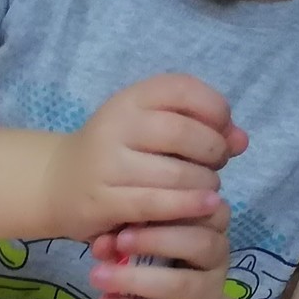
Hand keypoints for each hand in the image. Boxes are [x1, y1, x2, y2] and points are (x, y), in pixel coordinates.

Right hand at [43, 74, 244, 238]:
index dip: (216, 110)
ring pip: (175, 174)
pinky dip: (186, 207)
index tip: (222, 131)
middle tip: (215, 166)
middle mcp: (115, 126)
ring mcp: (106, 165)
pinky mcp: (102, 201)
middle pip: (184, 133)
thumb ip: (198, 127)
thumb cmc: (116, 153)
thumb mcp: (151, 127)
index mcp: (130, 99)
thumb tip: (241, 140)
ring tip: (207, 190)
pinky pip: (156, 204)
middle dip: (213, 152)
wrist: (56, 184)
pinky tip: (203, 206)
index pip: (185, 90)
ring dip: (204, 184)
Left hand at [89, 207, 233, 298]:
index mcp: (210, 230)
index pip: (209, 210)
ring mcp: (208, 296)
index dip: (181, 204)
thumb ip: (126, 238)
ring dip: (135, 279)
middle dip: (156, 239)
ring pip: (180, 284)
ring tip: (99, 276)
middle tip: (119, 241)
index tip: (142, 202)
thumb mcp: (139, 249)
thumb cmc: (152, 275)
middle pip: (200, 243)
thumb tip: (102, 241)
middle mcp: (216, 260)